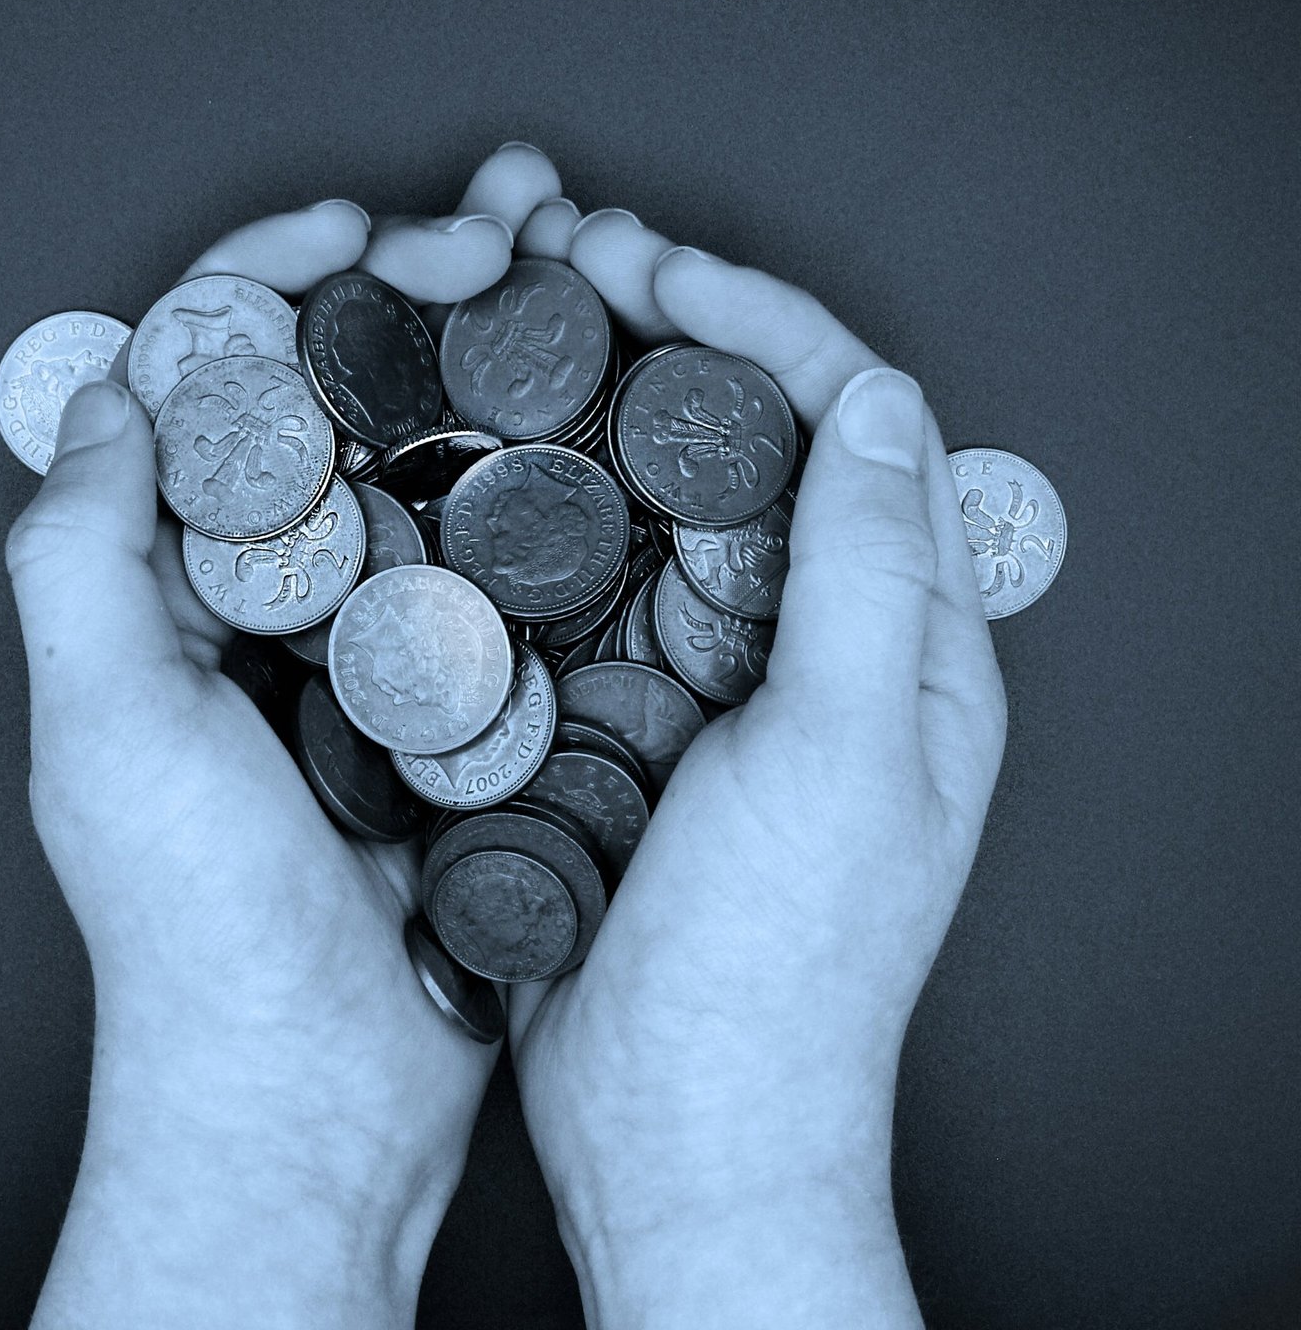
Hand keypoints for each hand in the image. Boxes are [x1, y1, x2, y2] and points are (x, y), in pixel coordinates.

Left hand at [5, 145, 560, 1328]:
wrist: (324, 1093)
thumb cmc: (200, 933)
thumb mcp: (106, 736)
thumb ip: (78, 559)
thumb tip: (108, 392)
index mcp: (180, 582)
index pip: (214, 379)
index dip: (277, 276)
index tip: (359, 227)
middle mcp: (283, 594)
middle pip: (350, 393)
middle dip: (429, 282)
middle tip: (518, 221)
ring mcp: (388, 637)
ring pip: (446, 458)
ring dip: (512, 355)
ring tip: (589, 265)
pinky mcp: (474, 691)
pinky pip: (517, 562)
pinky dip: (566, 480)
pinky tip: (623, 417)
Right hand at [509, 209, 1007, 1328]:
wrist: (677, 1128)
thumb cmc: (780, 970)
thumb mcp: (846, 759)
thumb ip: (870, 574)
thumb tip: (882, 401)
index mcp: (905, 643)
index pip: (854, 421)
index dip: (759, 321)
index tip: (651, 267)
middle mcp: (818, 645)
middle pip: (756, 437)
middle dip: (669, 329)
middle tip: (565, 260)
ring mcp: (717, 679)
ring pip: (668, 497)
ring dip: (601, 401)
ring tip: (516, 327)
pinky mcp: (630, 717)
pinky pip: (599, 580)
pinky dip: (550, 505)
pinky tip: (483, 468)